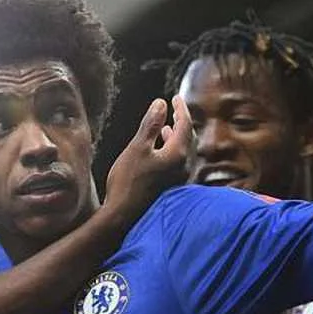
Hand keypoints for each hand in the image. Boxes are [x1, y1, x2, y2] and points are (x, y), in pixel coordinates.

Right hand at [104, 96, 192, 223]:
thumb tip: (161, 103)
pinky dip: (171, 149)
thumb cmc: (129, 182)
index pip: (185, 124)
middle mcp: (184, 166)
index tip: (175, 97)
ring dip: (176, 136)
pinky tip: (160, 150)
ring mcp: (179, 178)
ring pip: (183, 151)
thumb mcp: (137, 148)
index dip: (181, 108)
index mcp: (178, 154)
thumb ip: (150, 125)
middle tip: (175, 108)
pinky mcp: (172, 186)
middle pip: (188, 137)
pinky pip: (177, 161)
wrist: (124, 216)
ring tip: (167, 127)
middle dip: (181, 121)